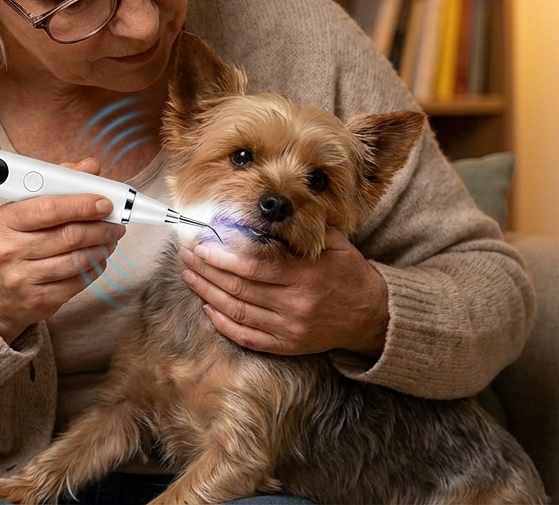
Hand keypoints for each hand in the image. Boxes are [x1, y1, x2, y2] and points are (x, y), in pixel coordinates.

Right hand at [0, 158, 125, 343]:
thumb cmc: (13, 243)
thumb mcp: (24, 210)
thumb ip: (57, 185)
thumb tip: (89, 167)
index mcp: (5, 221)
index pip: (49, 208)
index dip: (82, 204)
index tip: (104, 202)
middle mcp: (10, 250)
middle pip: (69, 235)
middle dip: (100, 227)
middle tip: (115, 223)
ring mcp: (23, 278)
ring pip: (77, 260)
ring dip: (102, 247)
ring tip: (110, 239)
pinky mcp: (38, 300)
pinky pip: (78, 282)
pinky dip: (95, 268)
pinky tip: (98, 258)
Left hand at [178, 227, 388, 356]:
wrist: (371, 315)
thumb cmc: (348, 273)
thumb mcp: (333, 244)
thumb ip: (300, 229)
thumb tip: (262, 213)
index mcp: (306, 275)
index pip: (252, 266)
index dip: (222, 256)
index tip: (202, 244)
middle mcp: (295, 305)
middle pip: (238, 288)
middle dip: (206, 271)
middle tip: (187, 256)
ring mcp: (289, 329)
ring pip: (237, 312)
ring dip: (207, 293)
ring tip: (189, 276)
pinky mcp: (286, 346)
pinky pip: (246, 336)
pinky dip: (222, 323)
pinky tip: (207, 307)